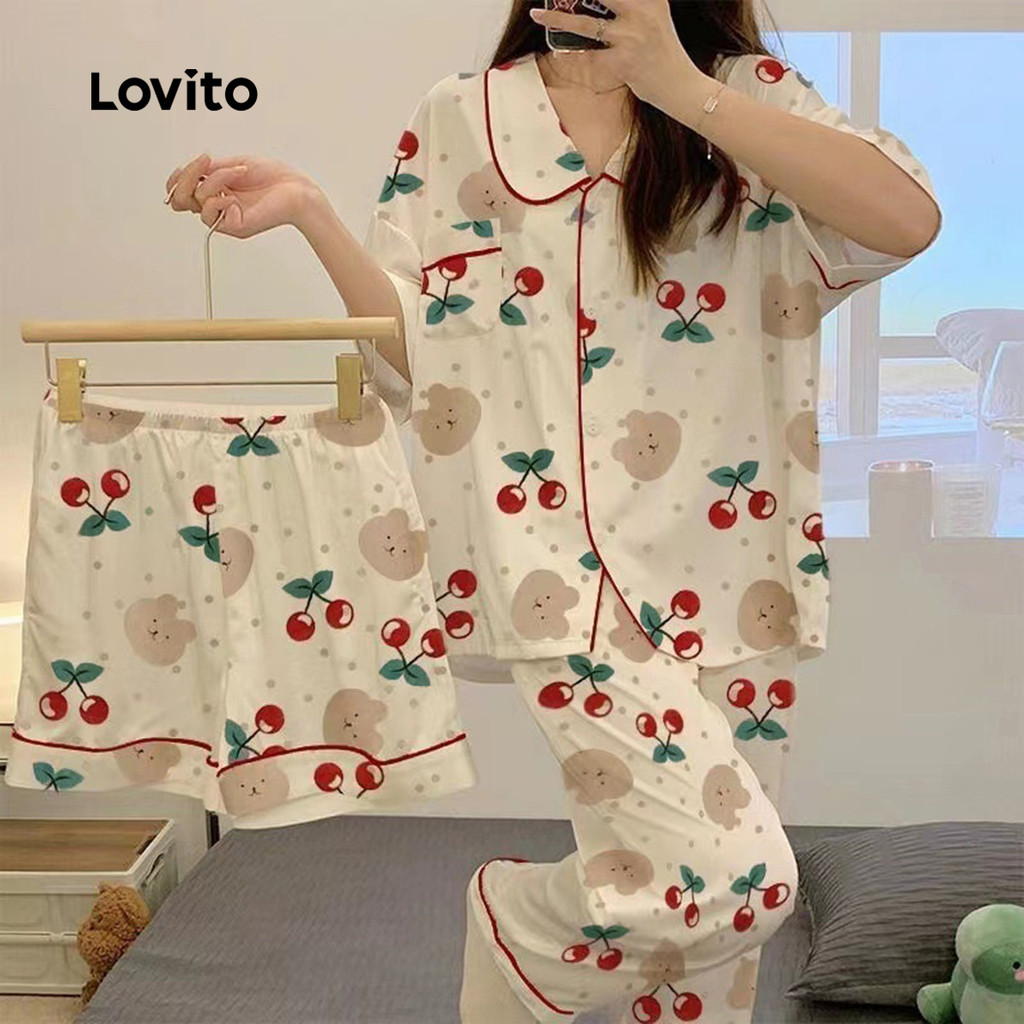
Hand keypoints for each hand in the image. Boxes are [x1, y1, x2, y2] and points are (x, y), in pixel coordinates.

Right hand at [164, 154, 324, 237]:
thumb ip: (210, 169)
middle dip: (187, 177)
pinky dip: (220, 198)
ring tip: (237, 172)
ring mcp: (226, 218)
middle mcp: (219, 205)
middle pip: (181, 199)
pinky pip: (211, 213)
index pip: (183, 191)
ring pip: (197, 201)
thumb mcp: (234, 164)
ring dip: (215, 180)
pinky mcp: (234, 227)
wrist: (296, 189)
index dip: (177, 180)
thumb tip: (188, 170)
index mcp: (217, 190)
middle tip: (206, 162)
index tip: (189, 165)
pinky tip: (236, 195)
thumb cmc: (274, 177)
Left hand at [529, 0, 706, 108]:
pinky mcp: (623, 62)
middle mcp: (642, 12)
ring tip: (538, 14)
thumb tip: (602, 2)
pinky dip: (573, 58)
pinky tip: (559, 54)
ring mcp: (631, 37)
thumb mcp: (656, 15)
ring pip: (586, 24)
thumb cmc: (663, 51)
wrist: (679, 85)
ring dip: (558, 18)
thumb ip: (635, 3)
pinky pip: (589, 58)